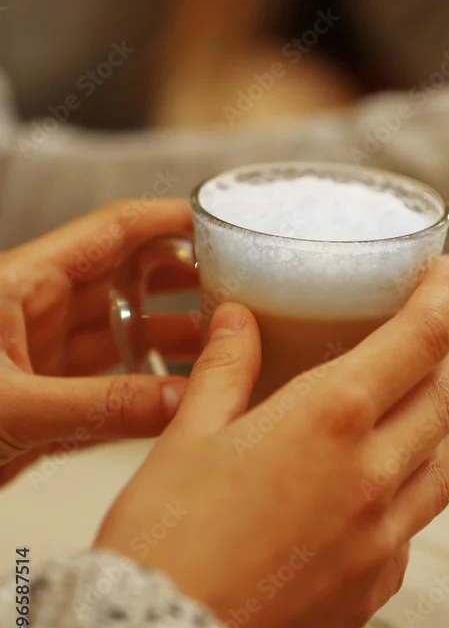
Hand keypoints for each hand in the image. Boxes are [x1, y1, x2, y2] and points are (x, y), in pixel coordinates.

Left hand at [0, 200, 199, 485]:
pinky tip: (183, 401)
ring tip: (227, 349)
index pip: (114, 232)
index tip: (222, 219)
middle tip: (245, 293)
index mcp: (24, 284)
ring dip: (171, 344)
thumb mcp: (10, 405)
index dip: (170, 219)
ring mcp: (43, 361)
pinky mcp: (44, 408)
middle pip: (129, 284)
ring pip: (123, 340)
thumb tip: (181, 403)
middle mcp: (39, 314)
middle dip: (185, 285)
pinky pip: (110, 392)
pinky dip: (146, 396)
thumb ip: (100, 405)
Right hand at [95, 255, 448, 627]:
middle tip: (430, 332)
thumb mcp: (188, 434)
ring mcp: (381, 539)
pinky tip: (373, 490)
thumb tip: (237, 320)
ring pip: (439, 466)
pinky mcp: (375, 588)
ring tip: (407, 407)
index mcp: (329, 420)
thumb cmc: (167, 540)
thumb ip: (226, 368)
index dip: (444, 297)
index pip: (416, 340)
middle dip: (445, 354)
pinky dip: (408, 493)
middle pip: (443, 399)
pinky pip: (413, 526)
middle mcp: (371, 476)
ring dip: (434, 426)